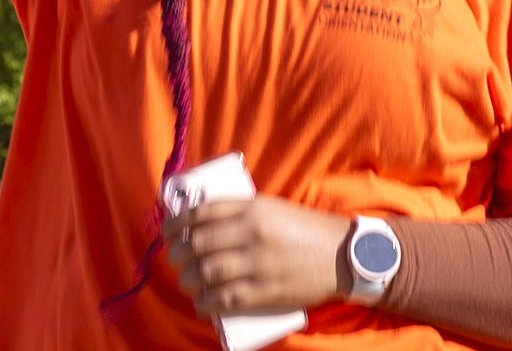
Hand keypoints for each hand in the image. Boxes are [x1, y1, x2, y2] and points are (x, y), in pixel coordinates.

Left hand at [162, 195, 348, 316]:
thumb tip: (202, 221)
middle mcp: (252, 233)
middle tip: (177, 259)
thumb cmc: (307, 230)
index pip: (201, 212)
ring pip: (206, 273)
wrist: (344, 256)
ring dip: (189, 280)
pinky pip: (225, 298)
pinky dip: (206, 303)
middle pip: (197, 244)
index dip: (176, 223)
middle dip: (178, 254)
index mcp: (253, 208)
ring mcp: (258, 263)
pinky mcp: (266, 290)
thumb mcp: (274, 208)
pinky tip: (202, 303)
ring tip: (189, 282)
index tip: (167, 231)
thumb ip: (241, 212)